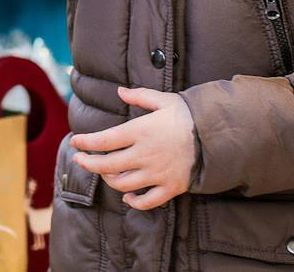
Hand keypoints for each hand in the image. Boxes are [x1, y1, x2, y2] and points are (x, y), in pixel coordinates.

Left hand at [70, 87, 195, 210]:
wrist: (218, 136)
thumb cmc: (188, 115)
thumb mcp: (164, 100)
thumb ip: (140, 96)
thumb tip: (119, 91)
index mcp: (140, 132)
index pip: (104, 140)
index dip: (86, 143)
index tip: (75, 142)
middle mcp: (145, 155)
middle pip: (108, 166)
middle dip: (89, 164)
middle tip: (79, 160)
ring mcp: (157, 173)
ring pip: (123, 185)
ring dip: (109, 181)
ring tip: (104, 173)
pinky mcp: (171, 187)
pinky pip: (148, 201)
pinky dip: (135, 202)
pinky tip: (127, 197)